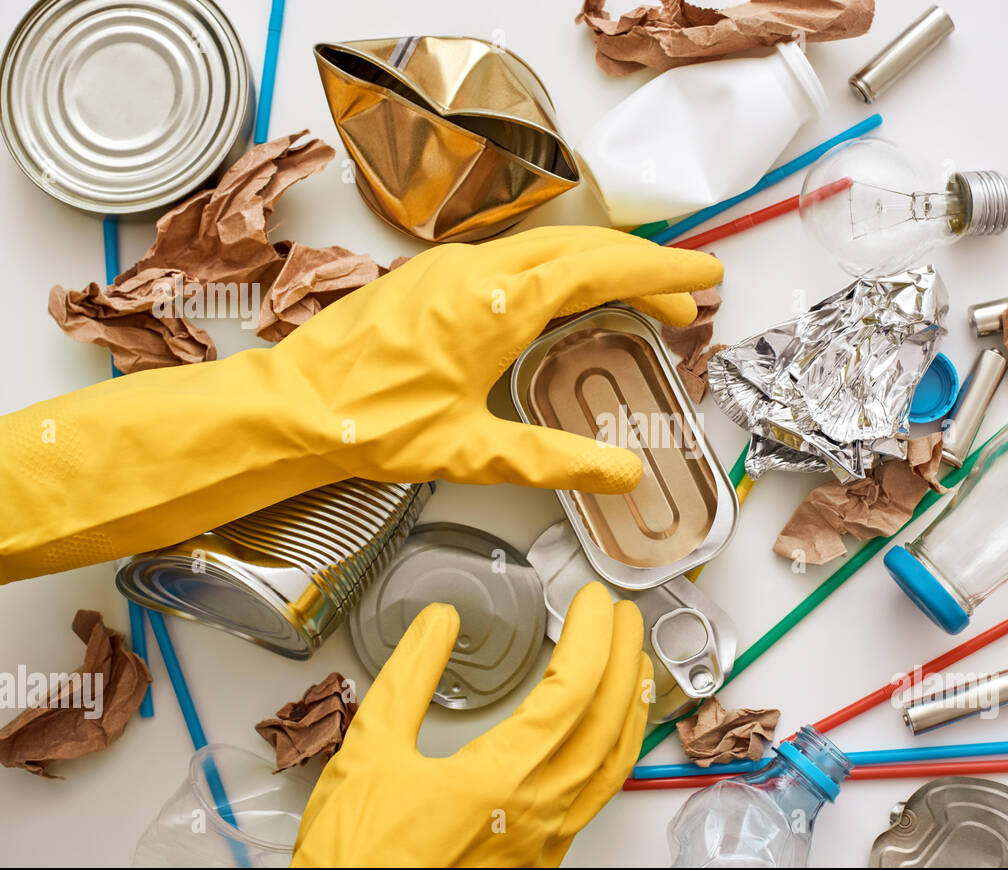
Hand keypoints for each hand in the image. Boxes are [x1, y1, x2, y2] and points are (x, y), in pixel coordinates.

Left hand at [0, 226, 721, 581]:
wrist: (291, 405)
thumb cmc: (371, 427)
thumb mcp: (471, 453)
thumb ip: (555, 460)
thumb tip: (626, 473)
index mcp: (496, 304)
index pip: (601, 269)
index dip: (661, 270)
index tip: (706, 275)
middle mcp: (477, 269)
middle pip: (583, 246)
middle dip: (642, 268)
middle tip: (684, 301)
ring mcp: (451, 265)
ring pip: (548, 246)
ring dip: (602, 267)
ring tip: (640, 303)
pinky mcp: (431, 275)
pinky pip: (515, 256)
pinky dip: (561, 270)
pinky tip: (569, 302)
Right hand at [291, 582, 651, 866]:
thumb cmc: (357, 857)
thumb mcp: (368, 751)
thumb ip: (408, 677)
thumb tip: (438, 623)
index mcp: (500, 779)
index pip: (573, 688)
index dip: (592, 634)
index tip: (594, 602)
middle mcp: (537, 812)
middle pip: (608, 721)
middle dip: (625, 658)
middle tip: (624, 617)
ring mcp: (544, 841)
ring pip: (613, 764)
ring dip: (631, 706)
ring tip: (636, 667)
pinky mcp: (539, 860)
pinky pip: (597, 795)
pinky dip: (614, 751)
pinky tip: (604, 737)